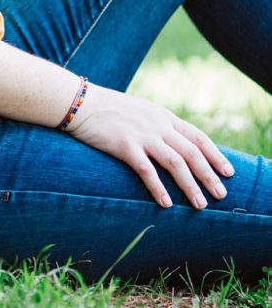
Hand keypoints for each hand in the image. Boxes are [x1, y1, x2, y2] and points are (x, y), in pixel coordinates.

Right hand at [68, 84, 234, 207]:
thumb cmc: (108, 109)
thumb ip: (157, 125)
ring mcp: (142, 134)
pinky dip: (158, 188)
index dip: (214, 155)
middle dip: (209, 175)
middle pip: (191, 152)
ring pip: (175, 162)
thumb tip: (174, 144)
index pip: (197, 136)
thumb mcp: (139, 111)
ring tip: (200, 205)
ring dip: (190, 186)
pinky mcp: (124, 145)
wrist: (80, 102)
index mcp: (162, 116)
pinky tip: (165, 204)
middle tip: (222, 195)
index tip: (228, 172)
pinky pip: (147, 170)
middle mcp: (157, 124)